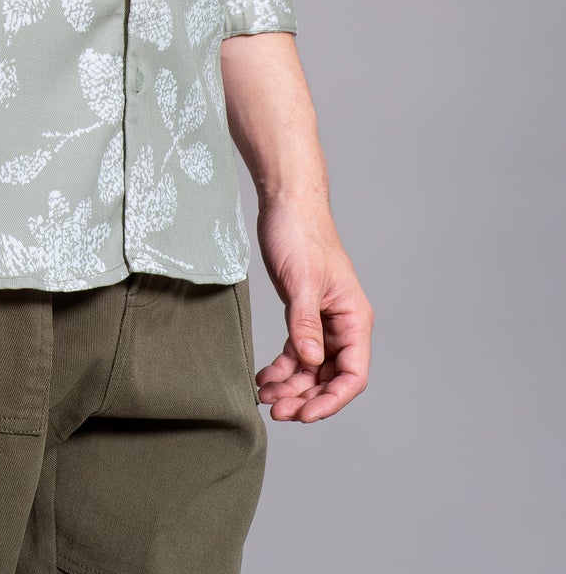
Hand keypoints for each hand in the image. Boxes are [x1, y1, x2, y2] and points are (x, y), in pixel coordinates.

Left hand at [254, 196, 372, 421]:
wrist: (286, 202)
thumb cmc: (300, 234)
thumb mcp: (301, 280)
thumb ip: (305, 323)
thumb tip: (310, 362)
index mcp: (354, 319)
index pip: (352, 374)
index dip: (331, 400)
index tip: (304, 414)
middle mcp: (343, 325)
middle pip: (330, 377)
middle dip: (305, 397)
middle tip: (276, 411)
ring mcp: (323, 321)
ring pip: (311, 368)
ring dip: (291, 386)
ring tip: (264, 397)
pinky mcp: (302, 314)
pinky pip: (296, 351)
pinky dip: (281, 368)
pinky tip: (264, 378)